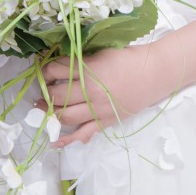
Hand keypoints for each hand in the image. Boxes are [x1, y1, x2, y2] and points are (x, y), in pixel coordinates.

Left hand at [41, 44, 172, 146]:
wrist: (153, 74)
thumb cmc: (128, 58)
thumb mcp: (100, 52)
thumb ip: (79, 59)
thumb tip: (57, 63)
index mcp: (88, 71)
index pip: (55, 70)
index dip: (44, 71)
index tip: (41, 71)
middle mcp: (90, 92)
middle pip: (56, 95)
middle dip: (44, 92)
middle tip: (41, 89)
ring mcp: (97, 110)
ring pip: (65, 115)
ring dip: (49, 112)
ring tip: (42, 107)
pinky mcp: (105, 122)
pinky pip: (83, 134)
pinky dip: (68, 140)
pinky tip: (54, 142)